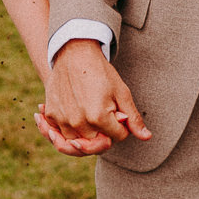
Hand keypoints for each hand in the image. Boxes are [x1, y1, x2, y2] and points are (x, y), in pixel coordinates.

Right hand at [41, 39, 149, 155]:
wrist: (74, 53)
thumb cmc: (100, 72)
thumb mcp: (121, 92)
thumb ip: (133, 118)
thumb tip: (147, 137)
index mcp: (99, 117)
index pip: (118, 137)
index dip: (121, 126)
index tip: (118, 112)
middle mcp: (79, 122)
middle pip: (97, 144)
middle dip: (104, 133)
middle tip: (104, 113)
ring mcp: (63, 120)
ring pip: (78, 144)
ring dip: (86, 136)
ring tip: (89, 118)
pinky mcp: (51, 115)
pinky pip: (60, 135)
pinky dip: (66, 132)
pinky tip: (71, 118)